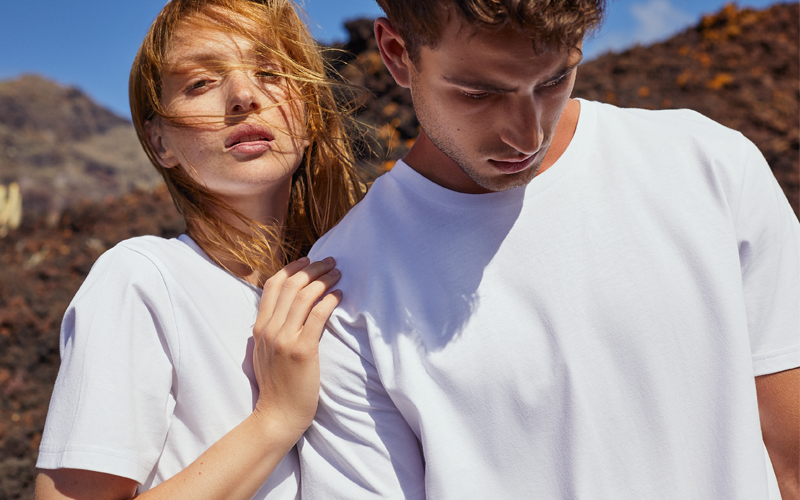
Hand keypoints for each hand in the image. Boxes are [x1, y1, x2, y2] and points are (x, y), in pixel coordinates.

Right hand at [251, 256, 341, 439]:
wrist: (277, 415)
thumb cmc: (277, 386)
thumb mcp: (264, 353)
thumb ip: (270, 331)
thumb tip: (283, 312)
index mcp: (259, 328)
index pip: (273, 286)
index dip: (292, 268)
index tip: (308, 260)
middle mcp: (269, 329)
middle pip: (291, 286)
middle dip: (313, 269)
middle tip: (330, 262)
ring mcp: (284, 339)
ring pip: (304, 297)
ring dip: (324, 280)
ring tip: (338, 275)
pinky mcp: (302, 350)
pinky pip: (317, 316)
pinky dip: (329, 301)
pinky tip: (339, 296)